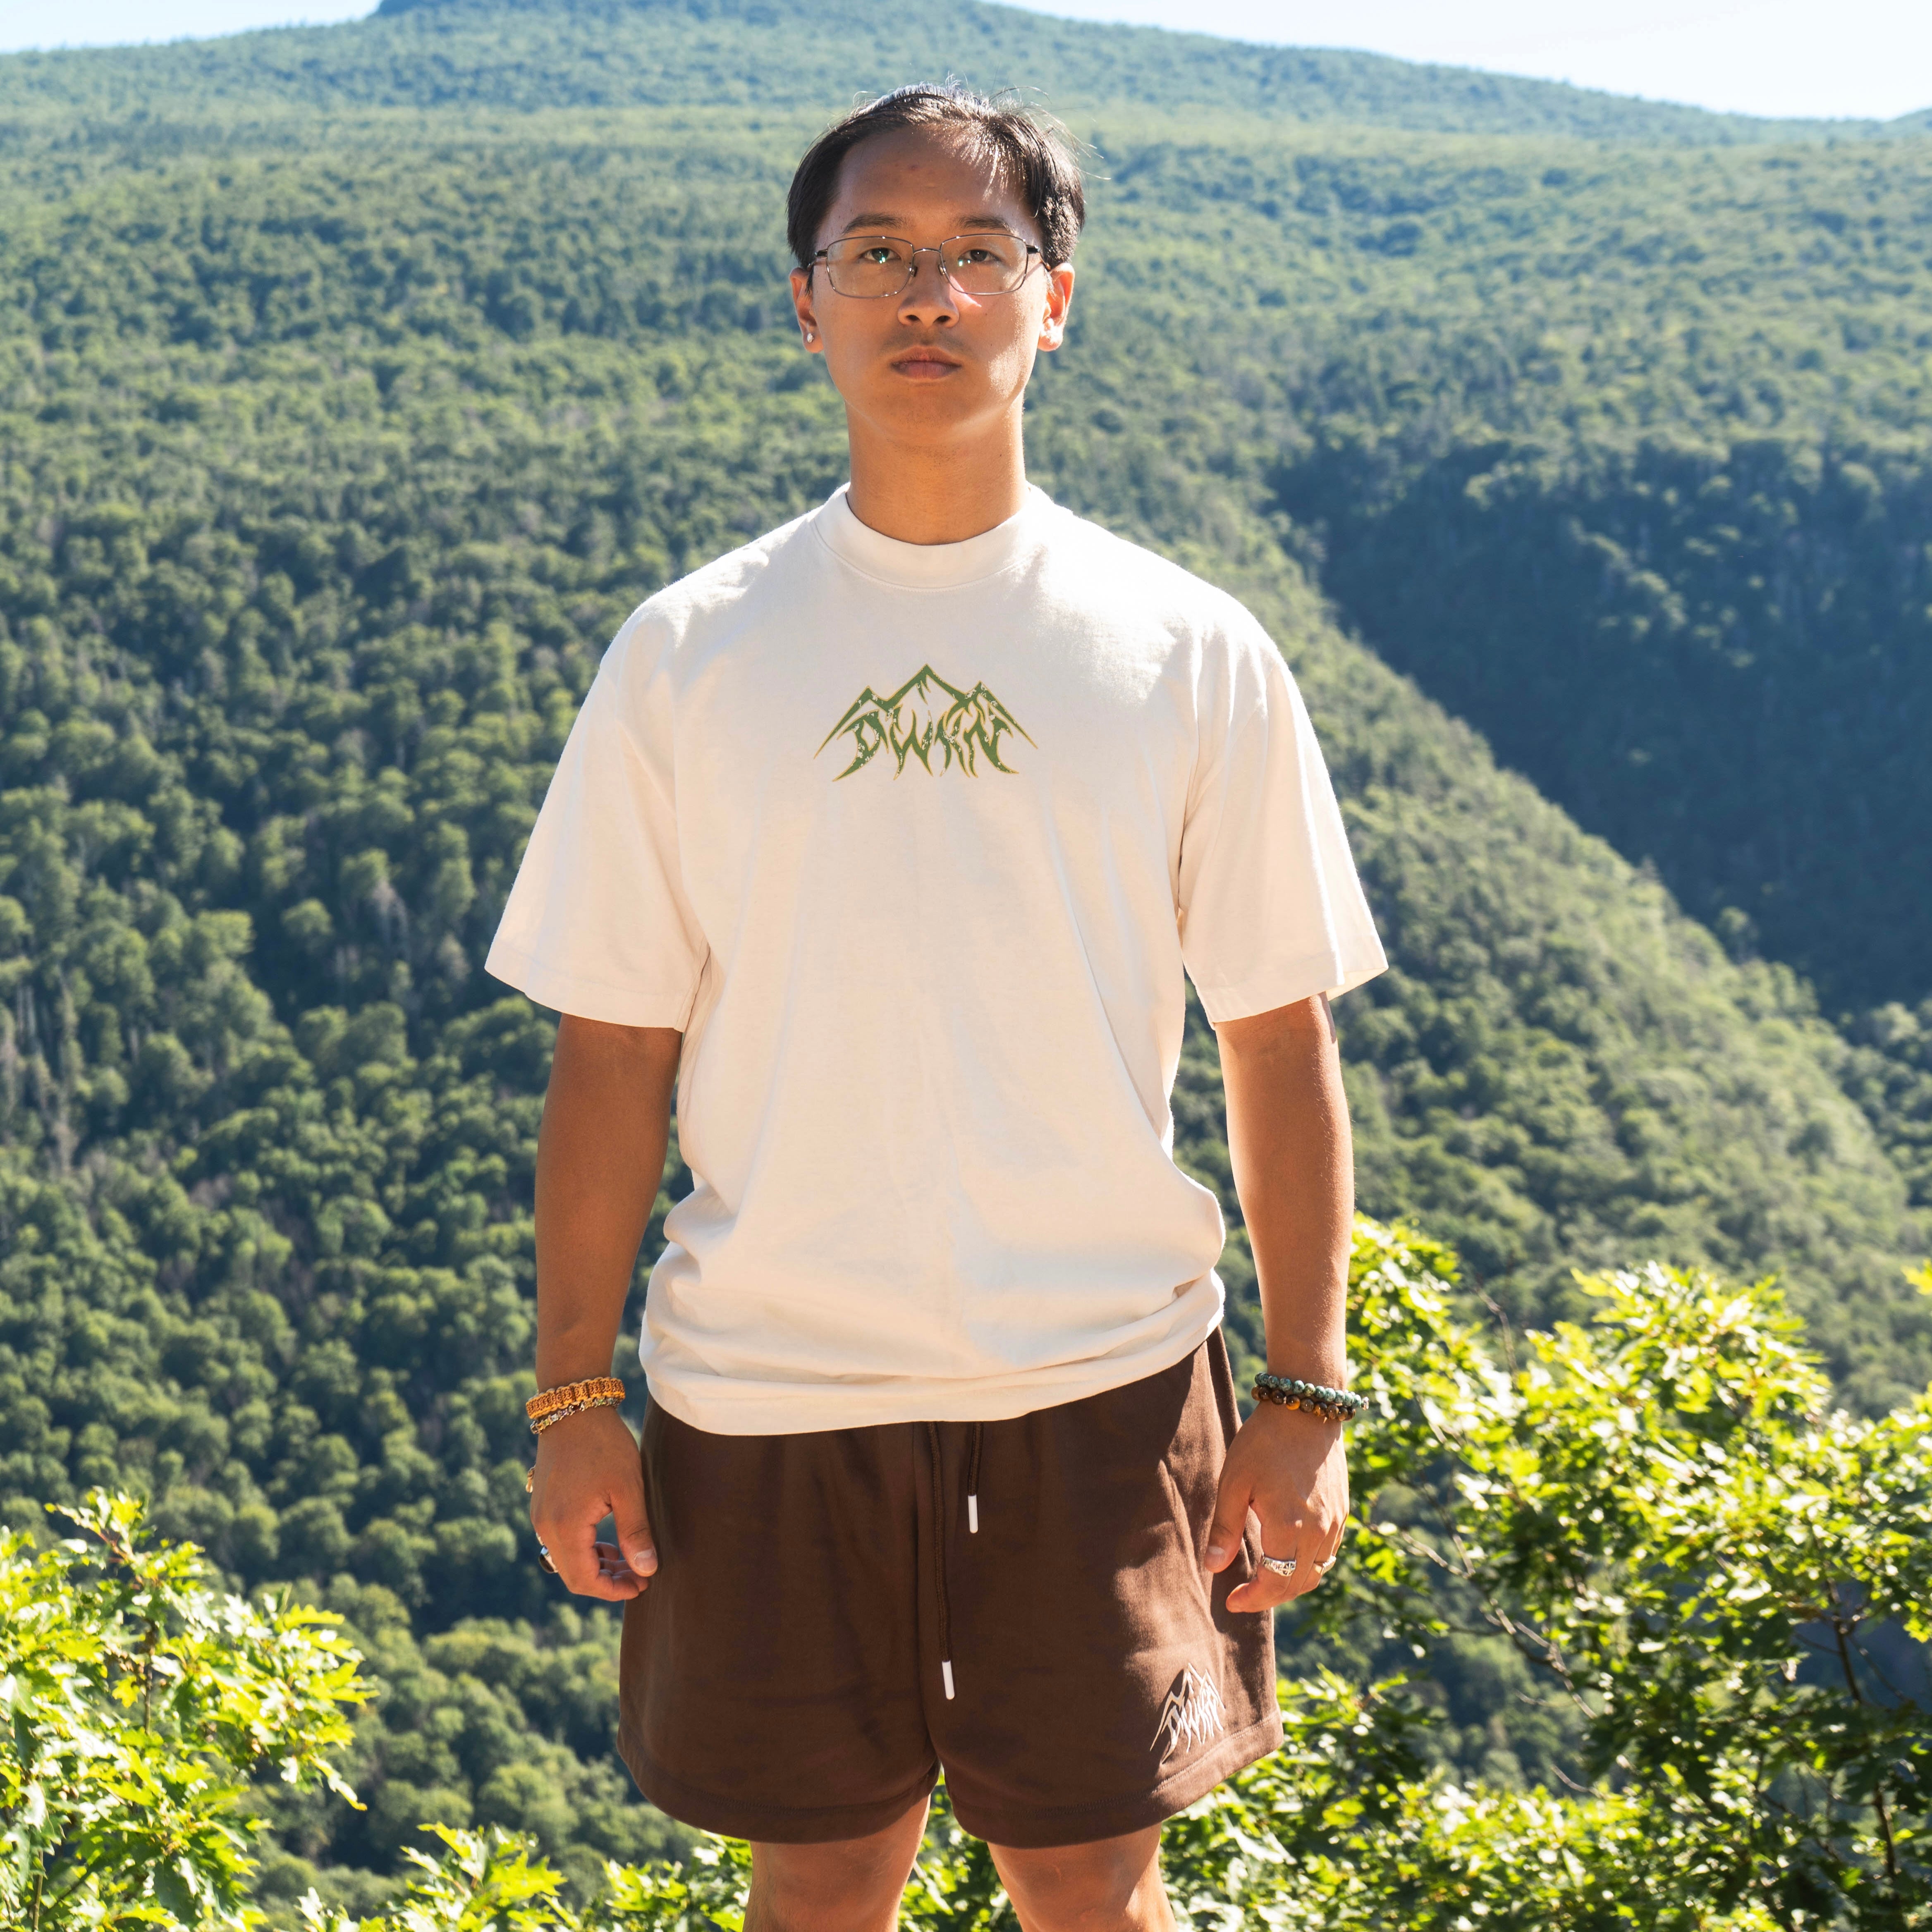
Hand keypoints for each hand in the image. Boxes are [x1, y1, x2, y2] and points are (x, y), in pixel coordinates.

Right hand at [527, 1407, 658, 1599]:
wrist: (573, 1407)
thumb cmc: (604, 1444)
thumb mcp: (628, 1488)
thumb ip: (635, 1532)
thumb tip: (647, 1570)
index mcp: (565, 1526)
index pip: (584, 1580)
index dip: (613, 1591)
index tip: (641, 1586)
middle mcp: (545, 1526)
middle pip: (573, 1575)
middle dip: (607, 1581)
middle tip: (640, 1576)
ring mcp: (540, 1516)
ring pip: (567, 1559)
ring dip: (597, 1565)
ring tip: (631, 1560)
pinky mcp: (543, 1506)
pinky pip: (562, 1541)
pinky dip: (585, 1548)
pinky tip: (610, 1541)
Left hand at [1203, 1401, 1348, 1609]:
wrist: (1306, 1411)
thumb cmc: (1264, 1443)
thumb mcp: (1234, 1482)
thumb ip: (1225, 1529)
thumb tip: (1213, 1567)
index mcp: (1288, 1526)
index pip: (1274, 1583)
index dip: (1252, 1599)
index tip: (1231, 1601)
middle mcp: (1318, 1531)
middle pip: (1296, 1585)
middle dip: (1269, 1596)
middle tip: (1244, 1594)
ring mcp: (1334, 1523)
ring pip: (1316, 1574)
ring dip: (1290, 1584)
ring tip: (1265, 1579)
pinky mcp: (1342, 1513)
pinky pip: (1328, 1555)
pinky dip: (1308, 1566)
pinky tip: (1289, 1557)